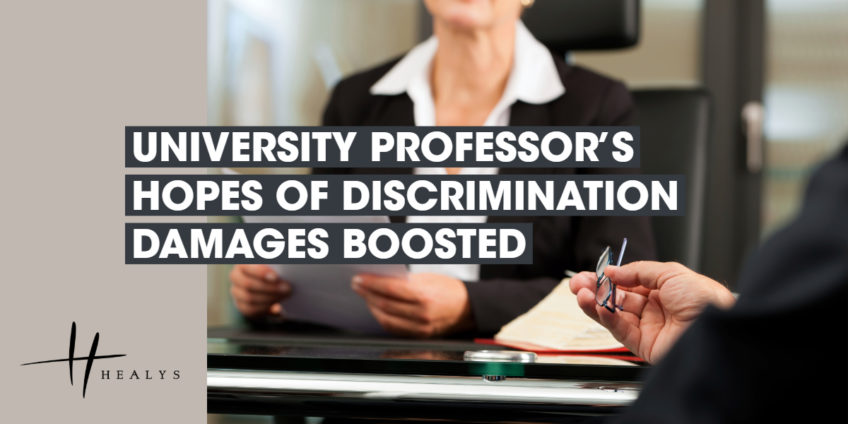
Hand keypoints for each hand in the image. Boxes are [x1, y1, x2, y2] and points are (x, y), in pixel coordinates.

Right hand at [229, 264, 291, 317]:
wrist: (267, 285)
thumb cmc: (272, 269)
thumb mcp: (273, 266)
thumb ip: (275, 267)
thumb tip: (282, 274)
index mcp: (242, 263)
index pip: (247, 267)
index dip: (260, 272)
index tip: (276, 277)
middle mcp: (236, 276)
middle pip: (248, 284)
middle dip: (269, 288)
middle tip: (287, 289)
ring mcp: (236, 292)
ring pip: (249, 298)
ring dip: (270, 298)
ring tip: (284, 296)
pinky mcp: (241, 306)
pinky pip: (251, 310)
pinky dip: (266, 309)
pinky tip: (277, 307)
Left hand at [352, 273, 473, 337]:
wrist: (469, 308)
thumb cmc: (449, 289)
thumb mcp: (428, 278)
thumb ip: (404, 281)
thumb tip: (379, 278)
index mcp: (424, 296)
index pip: (390, 289)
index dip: (371, 284)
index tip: (359, 278)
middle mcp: (421, 315)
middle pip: (385, 305)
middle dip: (367, 294)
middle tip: (357, 285)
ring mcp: (420, 328)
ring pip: (386, 319)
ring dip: (371, 306)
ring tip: (365, 295)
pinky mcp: (419, 336)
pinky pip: (394, 329)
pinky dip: (382, 318)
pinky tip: (376, 308)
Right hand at [569, 261, 734, 362]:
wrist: (717, 329)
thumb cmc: (707, 301)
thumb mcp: (671, 272)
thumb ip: (638, 270)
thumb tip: (613, 271)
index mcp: (663, 290)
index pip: (628, 284)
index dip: (609, 278)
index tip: (593, 273)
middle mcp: (654, 309)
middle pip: (617, 299)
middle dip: (595, 290)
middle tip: (578, 285)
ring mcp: (649, 328)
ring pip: (614, 315)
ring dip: (596, 304)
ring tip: (582, 295)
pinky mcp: (644, 346)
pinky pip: (620, 331)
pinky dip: (608, 319)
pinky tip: (600, 308)